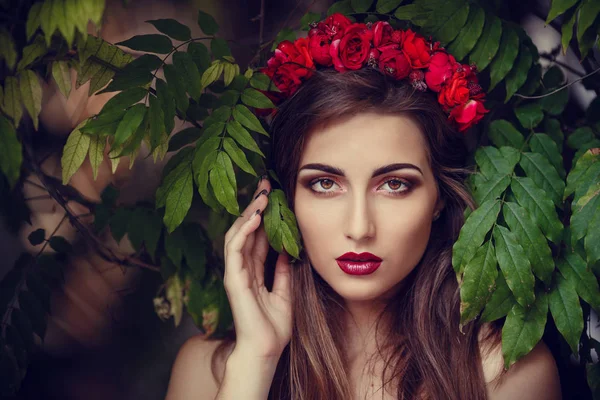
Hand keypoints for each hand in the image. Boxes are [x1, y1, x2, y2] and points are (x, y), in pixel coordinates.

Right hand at [223, 176, 292, 359]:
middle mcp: (242, 268)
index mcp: (254, 271)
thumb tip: (289, 249)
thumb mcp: (285, 291)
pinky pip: (235, 248)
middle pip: (245, 230)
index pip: (257, 236)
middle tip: (265, 184)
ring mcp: (235, 272)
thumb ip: (283, 270)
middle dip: (255, 206)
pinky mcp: (232, 278)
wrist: (265, 350)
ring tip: (261, 194)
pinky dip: (244, 231)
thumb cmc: (273, 326)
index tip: (273, 195)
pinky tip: (255, 216)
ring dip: (249, 213)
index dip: (264, 216)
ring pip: (238, 234)